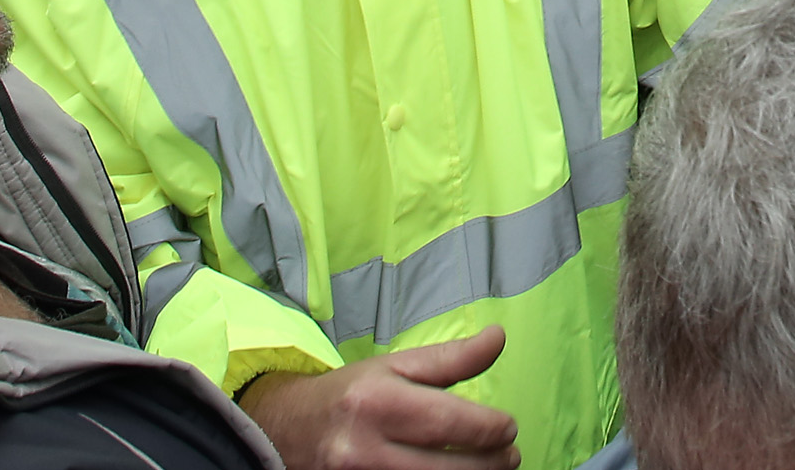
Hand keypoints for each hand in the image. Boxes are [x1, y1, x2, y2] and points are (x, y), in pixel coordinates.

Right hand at [238, 326, 519, 469]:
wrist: (285, 431)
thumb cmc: (349, 396)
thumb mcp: (394, 367)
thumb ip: (449, 359)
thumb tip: (497, 338)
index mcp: (376, 401)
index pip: (448, 422)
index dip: (489, 429)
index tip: (507, 428)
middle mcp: (364, 448)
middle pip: (446, 468)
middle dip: (490, 464)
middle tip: (509, 456)